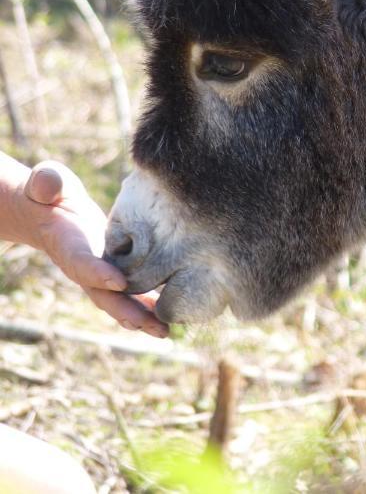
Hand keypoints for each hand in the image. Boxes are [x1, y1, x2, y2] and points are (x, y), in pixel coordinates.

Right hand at [15, 161, 167, 337]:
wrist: (51, 212)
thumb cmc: (50, 193)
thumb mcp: (47, 183)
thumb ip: (47, 183)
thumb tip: (46, 186)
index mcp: (67, 245)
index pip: (81, 263)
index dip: (97, 273)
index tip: (118, 282)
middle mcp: (84, 266)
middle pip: (104, 294)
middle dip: (127, 311)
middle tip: (151, 325)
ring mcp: (99, 272)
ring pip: (121, 300)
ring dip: (142, 316)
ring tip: (165, 332)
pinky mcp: (114, 270)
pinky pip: (131, 291)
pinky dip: (148, 304)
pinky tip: (170, 313)